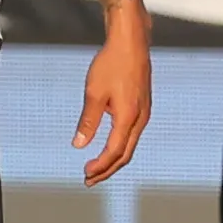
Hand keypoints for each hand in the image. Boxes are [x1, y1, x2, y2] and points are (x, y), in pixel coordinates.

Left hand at [75, 19, 152, 184]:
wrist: (131, 43)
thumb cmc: (112, 64)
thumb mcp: (94, 93)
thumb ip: (88, 121)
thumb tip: (79, 144)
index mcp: (128, 117)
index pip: (114, 151)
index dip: (100, 166)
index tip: (85, 174)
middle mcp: (140, 118)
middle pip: (125, 154)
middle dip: (108, 169)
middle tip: (89, 179)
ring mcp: (144, 112)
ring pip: (130, 145)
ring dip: (114, 159)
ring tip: (97, 167)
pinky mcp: (142, 106)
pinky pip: (133, 134)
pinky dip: (120, 146)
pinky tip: (108, 144)